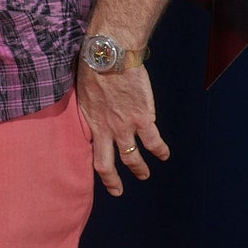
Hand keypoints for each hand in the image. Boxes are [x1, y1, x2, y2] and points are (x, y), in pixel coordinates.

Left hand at [75, 62, 168, 197]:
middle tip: (118, 191)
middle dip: (113, 181)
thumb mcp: (83, 93)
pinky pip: (153, 141)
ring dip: (139, 169)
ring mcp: (125, 126)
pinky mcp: (143, 117)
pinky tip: (164, 155)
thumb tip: (92, 112)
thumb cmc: (93, 66)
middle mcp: (106, 130)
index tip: (100, 178)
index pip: (91, 154)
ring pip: (132, 158)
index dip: (96, 170)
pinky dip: (160, 150)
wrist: (110, 56)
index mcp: (90, 123)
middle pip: (107, 165)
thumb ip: (89, 109)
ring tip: (144, 175)